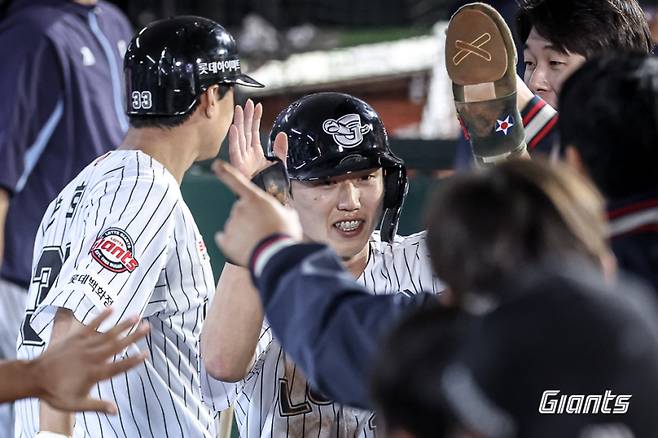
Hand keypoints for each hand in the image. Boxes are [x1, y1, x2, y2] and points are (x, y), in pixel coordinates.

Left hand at [34, 309, 148, 413]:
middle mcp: (92, 357)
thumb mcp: (76, 404)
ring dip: (123, 325)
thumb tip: (115, 411)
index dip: (133, 360)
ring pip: (107, 334)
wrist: (33, 378)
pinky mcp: (75, 338)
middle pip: (117, 345)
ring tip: (136, 317)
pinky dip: (101, 316)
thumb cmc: (54, 392)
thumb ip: (97, 406)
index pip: (119, 366)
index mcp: (94, 373)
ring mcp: (84, 346)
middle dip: (134, 336)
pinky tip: (112, 308)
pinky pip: (90, 325)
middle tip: (148, 327)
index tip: (146, 354)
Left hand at [214, 161, 301, 265]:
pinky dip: (233, 243)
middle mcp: (239, 208)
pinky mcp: (225, 240)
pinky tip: (246, 248)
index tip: (216, 164)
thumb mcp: (290, 217)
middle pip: (241, 211)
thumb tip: (284, 214)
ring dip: (244, 232)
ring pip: (235, 226)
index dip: (225, 172)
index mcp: (255, 199)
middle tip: (264, 230)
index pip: (236, 181)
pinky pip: (226, 239)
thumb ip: (282, 211)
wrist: (275, 255)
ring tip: (259, 241)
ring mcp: (231, 224)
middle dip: (250, 219)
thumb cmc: (284, 235)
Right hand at [228, 99, 288, 178]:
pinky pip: (235, 151)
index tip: (257, 106)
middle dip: (246, 117)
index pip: (253, 132)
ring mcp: (242, 161)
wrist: (271, 200)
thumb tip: (282, 134)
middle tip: (247, 103)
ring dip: (239, 123)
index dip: (255, 119)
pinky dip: (234, 139)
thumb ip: (280, 149)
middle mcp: (247, 156)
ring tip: (239, 109)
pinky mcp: (239, 167)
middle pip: (245, 132)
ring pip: (239, 138)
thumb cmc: (272, 186)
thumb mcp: (279, 164)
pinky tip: (234, 128)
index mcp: (255, 154)